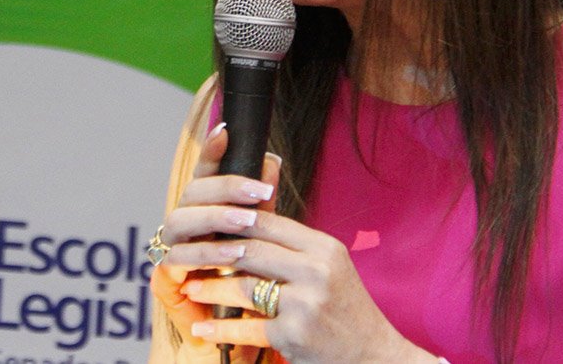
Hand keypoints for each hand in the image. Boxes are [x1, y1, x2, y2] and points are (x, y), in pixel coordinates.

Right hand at [150, 121, 280, 363]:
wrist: (241, 332)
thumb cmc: (250, 279)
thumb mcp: (261, 236)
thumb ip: (261, 202)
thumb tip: (271, 161)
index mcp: (204, 208)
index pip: (204, 174)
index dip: (212, 152)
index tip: (226, 133)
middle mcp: (183, 225)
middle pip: (191, 193)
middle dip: (225, 189)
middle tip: (259, 192)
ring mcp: (170, 250)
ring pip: (179, 221)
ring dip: (216, 219)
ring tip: (248, 224)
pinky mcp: (164, 279)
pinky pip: (176, 260)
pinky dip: (206, 254)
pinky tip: (232, 256)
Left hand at [150, 123, 426, 363]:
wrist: (375, 356)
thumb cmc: (345, 309)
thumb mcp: (329, 267)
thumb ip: (294, 245)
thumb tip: (252, 214)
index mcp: (324, 248)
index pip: (269, 223)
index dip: (233, 221)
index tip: (206, 223)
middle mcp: (317, 271)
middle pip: (251, 251)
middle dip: (214, 253)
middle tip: (187, 254)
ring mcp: (306, 304)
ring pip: (245, 287)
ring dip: (211, 288)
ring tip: (190, 288)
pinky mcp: (296, 335)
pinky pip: (248, 328)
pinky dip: (221, 328)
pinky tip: (202, 327)